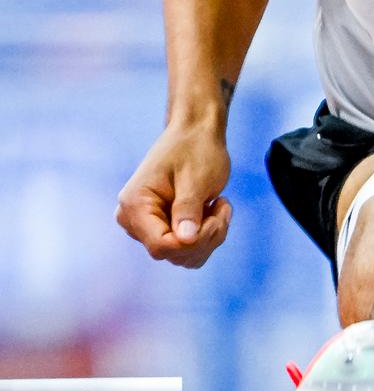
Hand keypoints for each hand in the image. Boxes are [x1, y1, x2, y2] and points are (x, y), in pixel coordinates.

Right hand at [116, 122, 232, 268]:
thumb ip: (188, 210)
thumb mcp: (196, 179)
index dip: (194, 241)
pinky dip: (208, 236)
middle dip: (206, 236)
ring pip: (184, 256)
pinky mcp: (162, 229)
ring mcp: (146, 227)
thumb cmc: (195, 150)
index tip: (217, 217)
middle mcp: (133, 220)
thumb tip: (185, 241)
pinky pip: (188, 250)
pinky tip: (215, 211)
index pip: (161, 246)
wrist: (195, 135)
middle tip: (223, 207)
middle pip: (173, 253)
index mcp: (134, 205)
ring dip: (211, 236)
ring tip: (220, 206)